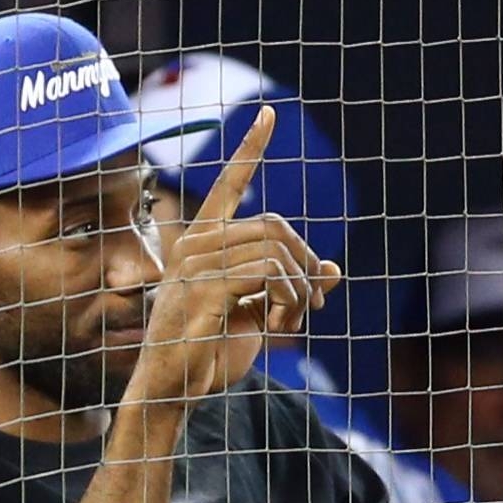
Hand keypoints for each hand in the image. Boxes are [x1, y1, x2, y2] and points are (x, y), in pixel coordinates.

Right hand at [130, 106, 342, 402]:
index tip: (269, 114)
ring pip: (278, 253)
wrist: (170, 388)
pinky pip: (271, 275)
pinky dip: (292, 299)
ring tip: (295, 320)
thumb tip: (332, 269)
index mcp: (202, 243)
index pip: (230, 185)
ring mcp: (196, 264)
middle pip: (276, 227)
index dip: (250, 148)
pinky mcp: (204, 288)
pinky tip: (284, 323)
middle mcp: (195, 244)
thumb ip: (289, 288)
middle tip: (313, 304)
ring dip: (302, 290)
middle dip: (306, 265)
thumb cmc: (207, 352)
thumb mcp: (259, 315)